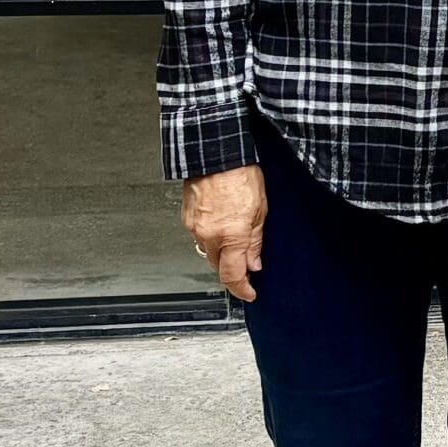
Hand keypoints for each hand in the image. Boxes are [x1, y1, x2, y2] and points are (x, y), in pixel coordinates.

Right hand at [181, 164, 267, 301]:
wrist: (215, 153)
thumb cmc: (240, 174)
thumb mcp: (261, 210)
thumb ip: (255, 241)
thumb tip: (254, 263)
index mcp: (231, 235)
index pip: (232, 275)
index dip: (241, 289)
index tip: (249, 293)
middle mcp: (209, 234)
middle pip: (218, 267)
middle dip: (232, 271)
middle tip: (247, 268)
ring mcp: (194, 227)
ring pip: (208, 252)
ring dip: (222, 254)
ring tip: (236, 242)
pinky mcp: (186, 218)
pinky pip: (199, 237)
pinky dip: (212, 239)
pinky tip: (222, 227)